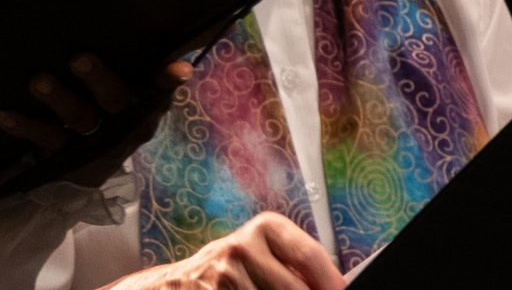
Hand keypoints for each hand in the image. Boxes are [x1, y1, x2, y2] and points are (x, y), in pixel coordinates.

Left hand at [0, 52, 193, 184]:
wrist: (78, 157)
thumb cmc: (103, 95)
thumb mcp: (127, 74)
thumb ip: (154, 48)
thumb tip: (201, 14)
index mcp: (144, 100)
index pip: (160, 86)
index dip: (168, 77)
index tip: (179, 66)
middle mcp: (123, 123)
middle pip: (116, 102)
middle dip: (100, 80)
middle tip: (79, 58)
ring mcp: (93, 140)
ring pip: (79, 119)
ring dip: (59, 99)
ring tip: (38, 81)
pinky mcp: (62, 155)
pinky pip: (44, 141)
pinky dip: (25, 127)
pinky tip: (4, 114)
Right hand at [98, 213, 342, 289]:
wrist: (175, 285)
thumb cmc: (230, 271)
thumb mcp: (262, 255)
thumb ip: (296, 265)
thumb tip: (335, 285)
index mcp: (264, 228)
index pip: (309, 255)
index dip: (330, 281)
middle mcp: (242, 247)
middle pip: (296, 288)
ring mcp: (225, 275)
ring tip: (256, 289)